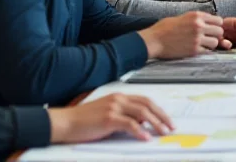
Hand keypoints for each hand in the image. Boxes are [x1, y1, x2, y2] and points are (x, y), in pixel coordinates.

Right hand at [48, 94, 172, 142]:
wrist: (65, 122)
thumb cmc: (84, 121)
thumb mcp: (107, 114)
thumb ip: (123, 115)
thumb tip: (141, 123)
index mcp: (120, 97)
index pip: (145, 100)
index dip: (158, 110)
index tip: (167, 119)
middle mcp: (119, 99)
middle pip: (148, 105)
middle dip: (162, 116)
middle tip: (170, 126)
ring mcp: (114, 108)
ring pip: (142, 113)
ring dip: (155, 123)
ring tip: (162, 132)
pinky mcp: (108, 118)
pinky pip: (129, 124)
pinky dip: (140, 131)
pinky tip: (145, 137)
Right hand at [138, 12, 223, 58]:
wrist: (153, 41)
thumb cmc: (163, 29)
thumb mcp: (182, 17)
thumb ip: (196, 19)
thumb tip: (208, 22)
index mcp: (196, 15)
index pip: (218, 20)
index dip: (216, 25)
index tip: (212, 29)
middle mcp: (199, 25)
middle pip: (220, 31)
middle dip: (216, 35)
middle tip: (209, 38)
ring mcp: (197, 38)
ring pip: (216, 42)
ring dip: (211, 44)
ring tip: (203, 44)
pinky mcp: (194, 50)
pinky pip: (208, 51)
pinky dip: (204, 51)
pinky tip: (197, 49)